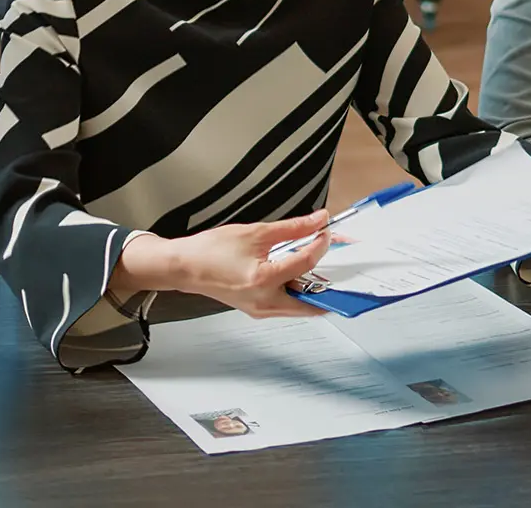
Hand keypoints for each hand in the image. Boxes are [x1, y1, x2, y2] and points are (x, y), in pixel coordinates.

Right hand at [117, 211, 332, 317]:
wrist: (186, 267)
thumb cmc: (211, 251)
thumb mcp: (255, 232)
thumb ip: (291, 228)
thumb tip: (317, 221)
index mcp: (264, 280)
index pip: (305, 262)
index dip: (322, 244)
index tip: (326, 230)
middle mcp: (265, 302)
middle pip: (313, 302)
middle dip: (332, 285)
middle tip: (345, 268)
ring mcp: (262, 310)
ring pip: (302, 307)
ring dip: (318, 290)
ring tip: (326, 269)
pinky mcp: (259, 310)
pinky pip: (289, 305)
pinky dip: (301, 292)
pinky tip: (304, 276)